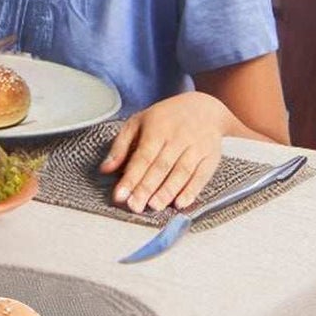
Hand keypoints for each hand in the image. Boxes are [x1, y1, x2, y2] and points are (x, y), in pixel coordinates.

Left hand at [99, 91, 229, 211]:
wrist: (205, 109)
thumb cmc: (166, 118)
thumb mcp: (138, 122)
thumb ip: (121, 146)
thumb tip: (105, 169)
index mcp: (156, 128)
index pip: (142, 157)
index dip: (131, 177)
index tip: (120, 195)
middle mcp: (177, 138)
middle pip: (160, 167)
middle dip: (146, 188)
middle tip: (134, 206)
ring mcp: (196, 148)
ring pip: (181, 173)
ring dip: (167, 192)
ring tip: (153, 207)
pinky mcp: (211, 158)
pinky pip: (201, 177)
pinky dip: (191, 191)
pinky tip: (180, 204)